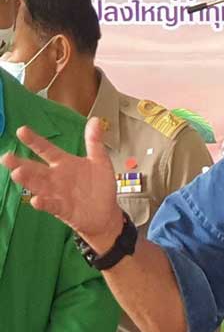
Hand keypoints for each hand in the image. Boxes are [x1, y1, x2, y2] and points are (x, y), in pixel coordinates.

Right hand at [1, 117, 122, 250]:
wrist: (106, 212)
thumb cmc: (99, 186)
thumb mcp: (100, 161)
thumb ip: (94, 142)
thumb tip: (96, 120)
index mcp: (64, 163)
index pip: (46, 149)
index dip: (35, 141)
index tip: (21, 130)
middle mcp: (56, 177)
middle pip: (35, 169)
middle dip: (20, 163)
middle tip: (6, 157)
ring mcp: (58, 193)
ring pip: (38, 186)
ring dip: (28, 180)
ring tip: (17, 173)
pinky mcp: (63, 209)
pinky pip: (51, 205)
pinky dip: (44, 203)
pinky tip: (36, 200)